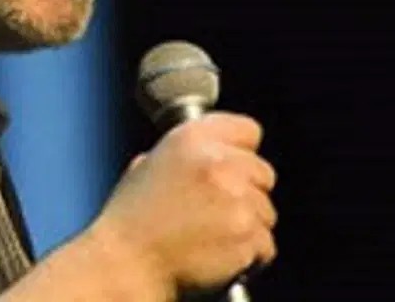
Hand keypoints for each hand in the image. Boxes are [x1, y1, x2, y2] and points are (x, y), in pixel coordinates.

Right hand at [88, 112, 277, 297]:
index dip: (241, 152)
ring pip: (266, 212)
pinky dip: (249, 256)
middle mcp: (218, 163)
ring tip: (211, 238)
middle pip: (264, 173)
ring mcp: (237, 199)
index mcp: (192, 139)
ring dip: (247, 227)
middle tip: (216, 213)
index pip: (248, 130)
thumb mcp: (147, 167)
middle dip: (247, 193)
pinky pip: (265, 245)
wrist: (127, 265)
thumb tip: (208, 154)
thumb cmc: (131, 222)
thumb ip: (184, 155)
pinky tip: (219, 256)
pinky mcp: (247, 235)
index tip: (233, 169)